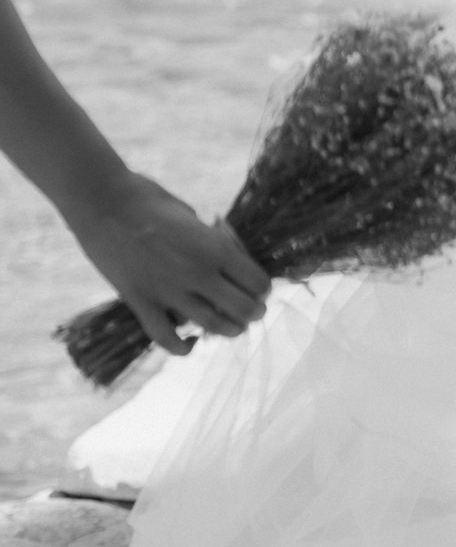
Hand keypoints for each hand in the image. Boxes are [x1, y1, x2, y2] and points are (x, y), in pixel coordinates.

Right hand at [66, 173, 269, 359]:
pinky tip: (191, 342)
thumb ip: (209, 243)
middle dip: (253, 312)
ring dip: (229, 330)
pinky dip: (182, 347)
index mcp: (215, 247)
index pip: (257, 282)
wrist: (101, 203)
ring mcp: (168, 291)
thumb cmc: (149, 199)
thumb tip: (225, 262)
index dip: (262, 288)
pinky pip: (165, 338)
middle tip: (252, 310)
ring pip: (212, 326)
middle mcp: (197, 273)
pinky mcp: (140, 302)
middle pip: (243, 309)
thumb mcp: (192, 216)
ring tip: (232, 327)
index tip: (259, 288)